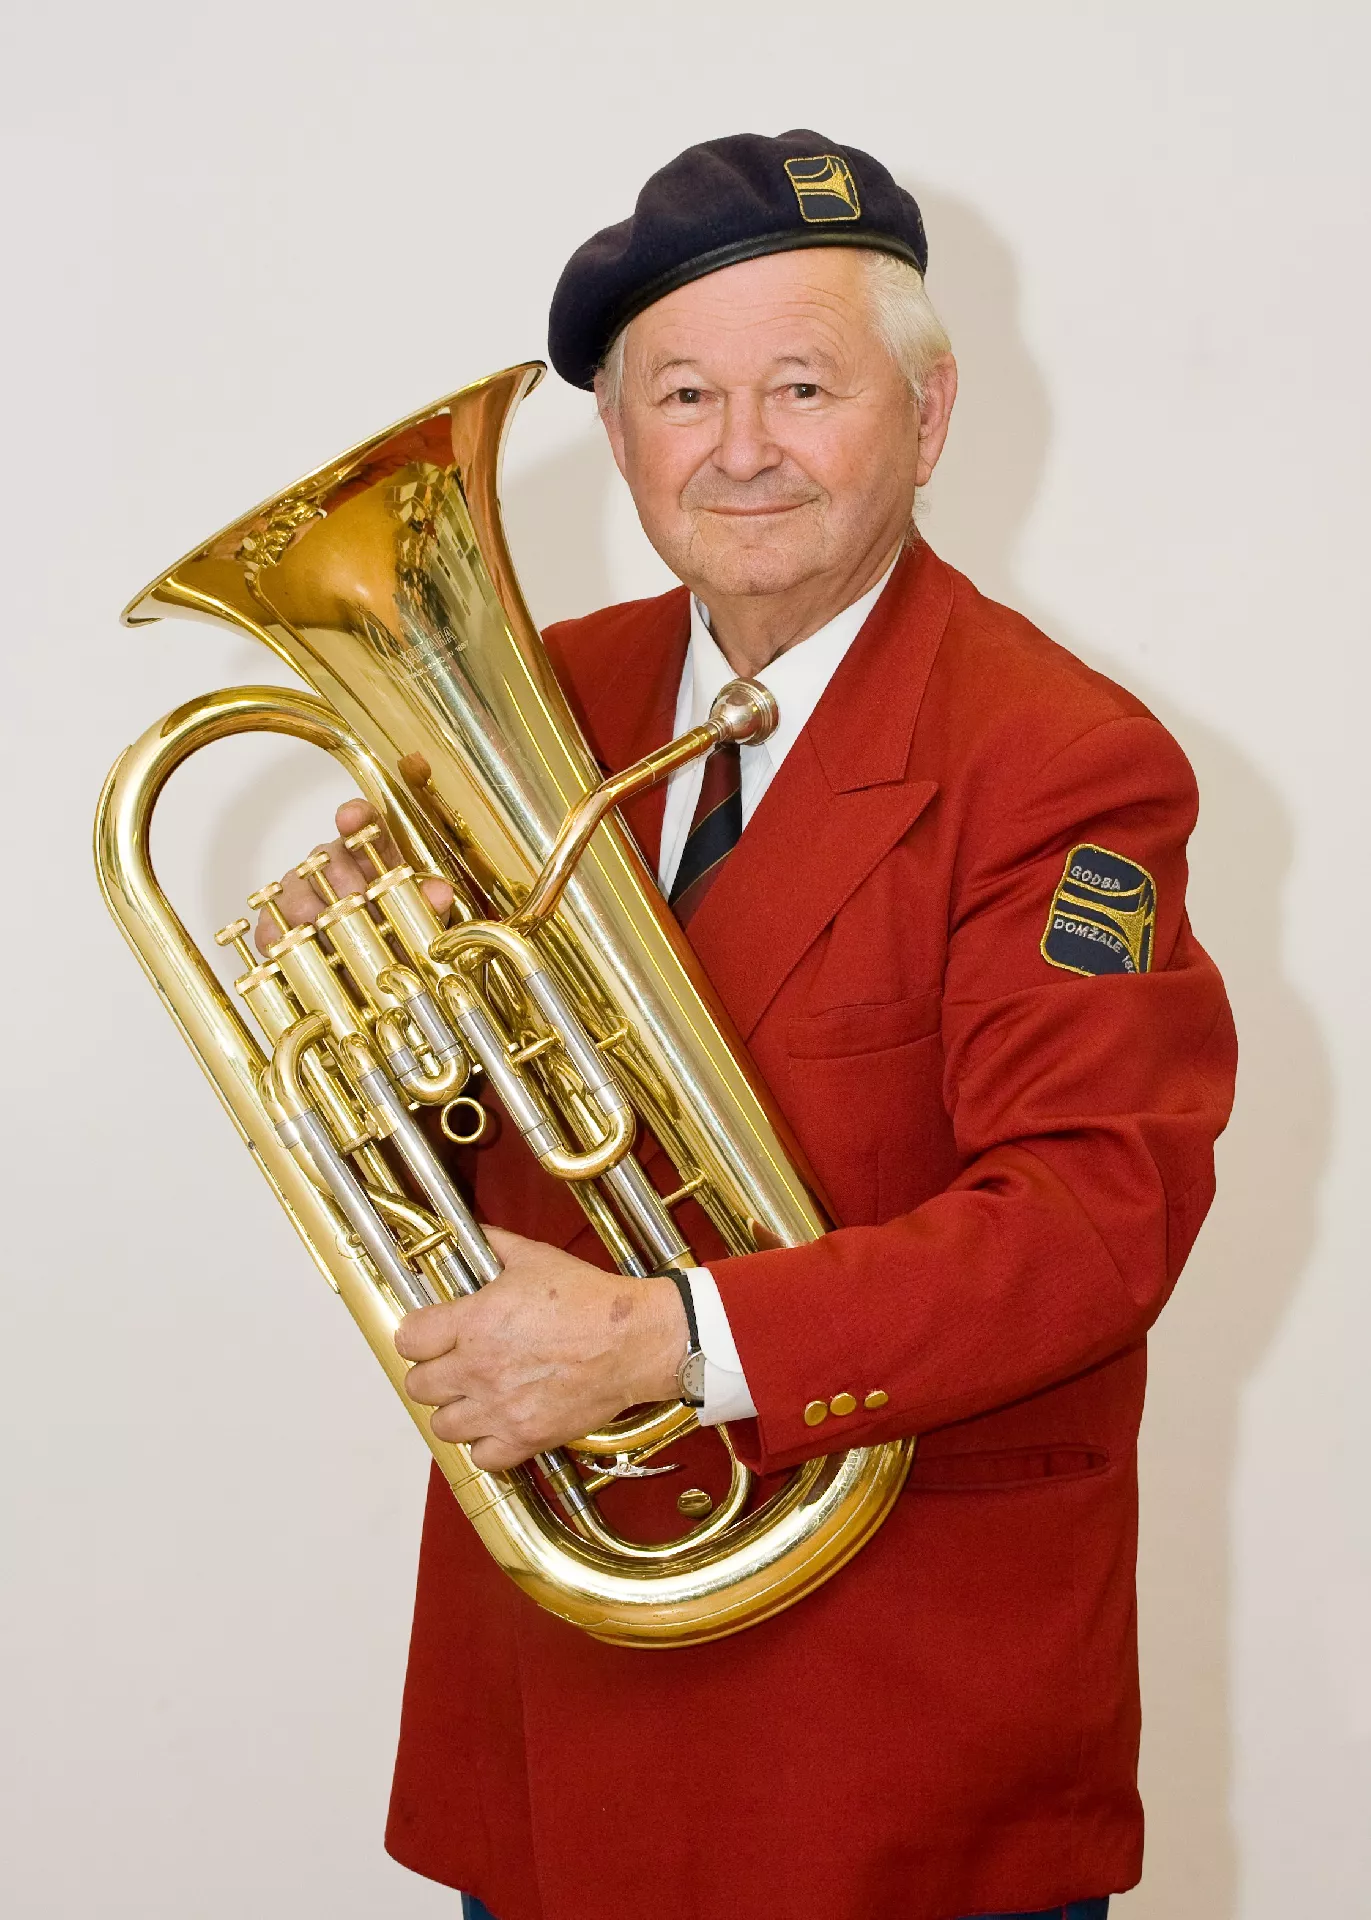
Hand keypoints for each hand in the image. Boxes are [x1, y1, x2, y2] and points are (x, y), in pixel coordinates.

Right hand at [253, 800, 454, 952]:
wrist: (358, 969)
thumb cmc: (389, 931)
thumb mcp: (415, 919)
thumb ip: (426, 904)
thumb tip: (440, 892)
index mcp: (368, 854)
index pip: (364, 823)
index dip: (356, 818)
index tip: (350, 816)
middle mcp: (329, 863)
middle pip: (330, 864)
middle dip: (349, 890)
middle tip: (366, 913)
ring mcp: (297, 889)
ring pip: (300, 897)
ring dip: (321, 921)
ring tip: (341, 943)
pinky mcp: (272, 922)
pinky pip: (271, 928)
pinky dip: (289, 944)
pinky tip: (304, 955)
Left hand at [394, 1227, 688, 1469]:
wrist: (633, 1339)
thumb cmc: (590, 1300)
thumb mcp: (535, 1258)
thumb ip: (494, 1245)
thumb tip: (471, 1232)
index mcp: (474, 1322)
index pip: (408, 1339)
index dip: (416, 1335)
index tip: (429, 1334)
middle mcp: (479, 1368)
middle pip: (418, 1386)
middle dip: (431, 1373)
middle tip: (452, 1365)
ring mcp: (500, 1408)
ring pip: (442, 1426)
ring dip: (454, 1411)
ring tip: (473, 1397)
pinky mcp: (526, 1436)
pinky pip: (481, 1457)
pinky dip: (485, 1445)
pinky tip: (498, 1424)